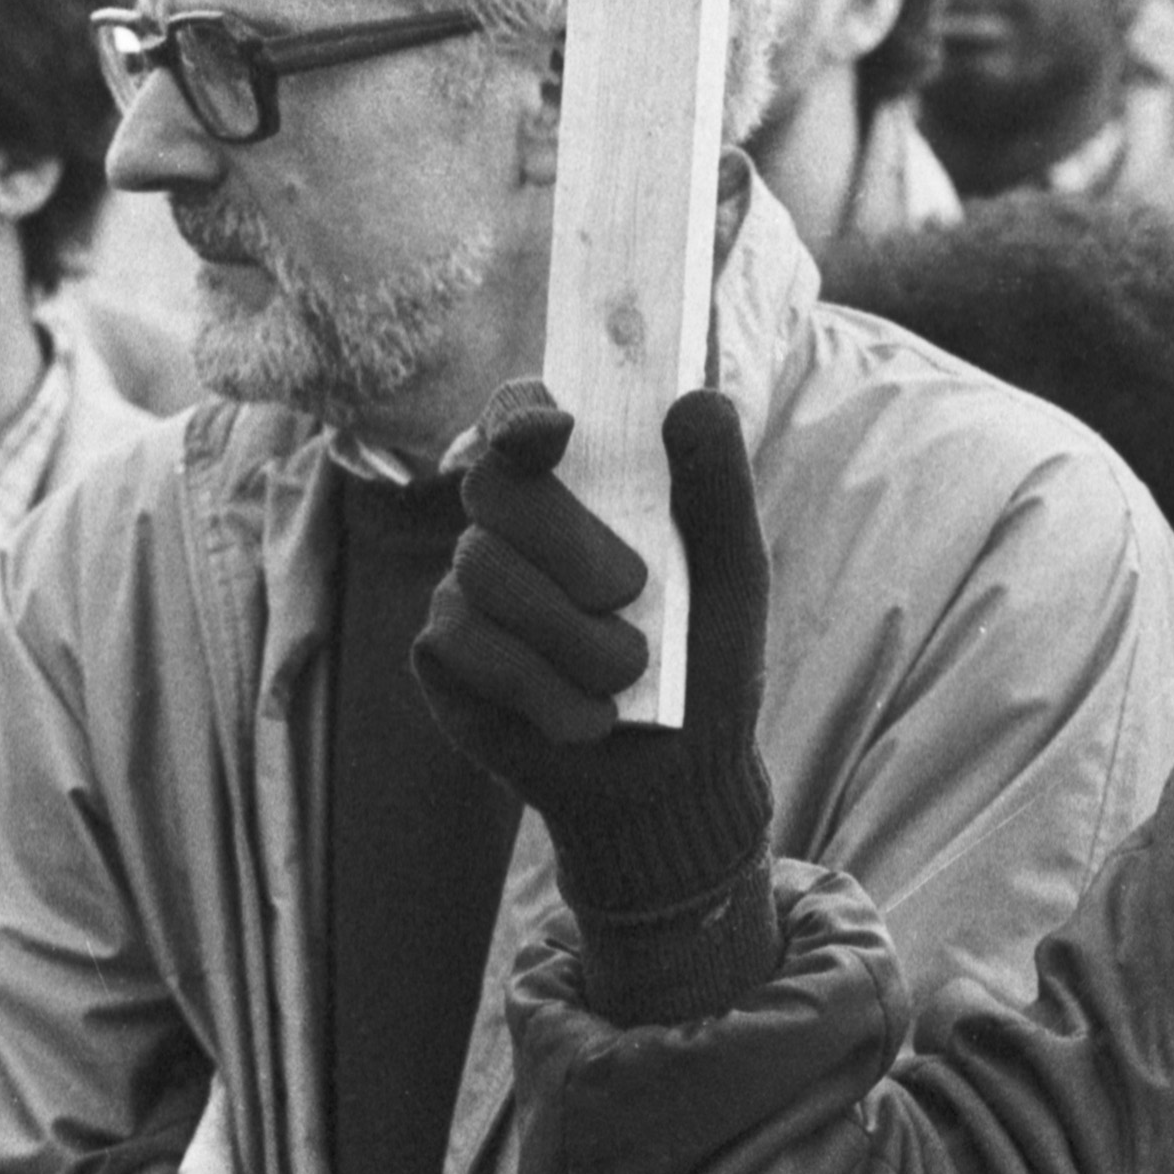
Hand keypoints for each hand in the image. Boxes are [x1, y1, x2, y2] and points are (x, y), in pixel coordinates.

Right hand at [412, 386, 778, 1022]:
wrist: (673, 775)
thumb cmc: (704, 654)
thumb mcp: (730, 571)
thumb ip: (717, 484)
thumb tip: (695, 398)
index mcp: (578, 482)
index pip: (520, 413)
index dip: (522, 410)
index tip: (557, 431)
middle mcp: (512, 522)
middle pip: (495, 484)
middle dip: (565, 537)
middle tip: (630, 589)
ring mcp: (468, 584)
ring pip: (482, 567)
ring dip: (570, 632)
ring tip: (627, 674)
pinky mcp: (443, 652)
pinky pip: (465, 641)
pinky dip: (539, 684)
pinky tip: (586, 717)